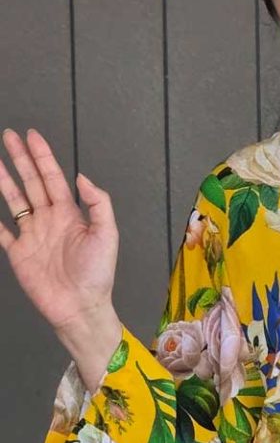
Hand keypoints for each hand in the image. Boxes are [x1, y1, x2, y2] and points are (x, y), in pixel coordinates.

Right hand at [0, 127, 119, 337]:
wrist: (80, 306)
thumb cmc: (98, 273)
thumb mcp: (107, 233)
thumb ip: (97, 203)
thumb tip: (81, 176)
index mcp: (70, 213)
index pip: (53, 177)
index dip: (42, 156)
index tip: (32, 136)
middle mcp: (50, 220)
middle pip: (32, 182)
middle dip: (20, 158)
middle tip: (9, 136)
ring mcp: (33, 235)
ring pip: (14, 201)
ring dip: (5, 181)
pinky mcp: (19, 254)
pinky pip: (2, 233)